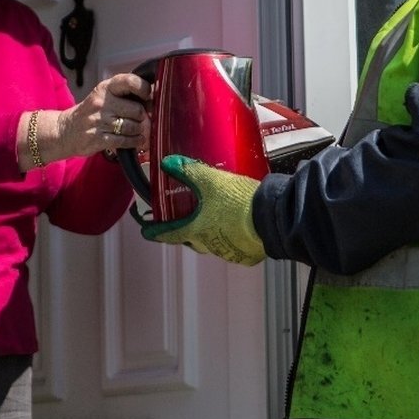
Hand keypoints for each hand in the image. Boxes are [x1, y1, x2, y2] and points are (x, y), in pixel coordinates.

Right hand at [24, 73, 150, 164]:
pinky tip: (136, 140)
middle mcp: (102, 102)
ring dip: (139, 131)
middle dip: (143, 117)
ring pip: (133, 126)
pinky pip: (125, 140)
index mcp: (105, 88)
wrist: (65, 130)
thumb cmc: (90, 113)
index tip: (149, 96)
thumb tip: (153, 96)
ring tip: (138, 131)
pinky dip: (135, 142)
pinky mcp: (99, 138)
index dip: (144, 89)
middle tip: (142, 120)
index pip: (129, 81)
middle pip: (137, 109)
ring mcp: (99, 121)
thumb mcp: (103, 96)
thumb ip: (124, 94)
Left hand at [139, 156, 265, 265]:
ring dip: (212, 234)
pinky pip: (234, 248)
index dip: (156, 232)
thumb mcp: (210, 180)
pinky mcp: (246, 255)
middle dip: (187, 232)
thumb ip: (188, 170)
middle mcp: (209, 245)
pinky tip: (238, 228)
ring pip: (213, 244)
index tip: (147, 232)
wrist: (270, 218)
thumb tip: (168, 163)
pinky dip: (232, 238)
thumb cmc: (237, 202)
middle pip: (192, 240)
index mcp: (196, 230)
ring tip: (217, 220)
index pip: (169, 233)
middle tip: (186, 222)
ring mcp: (228, 252)